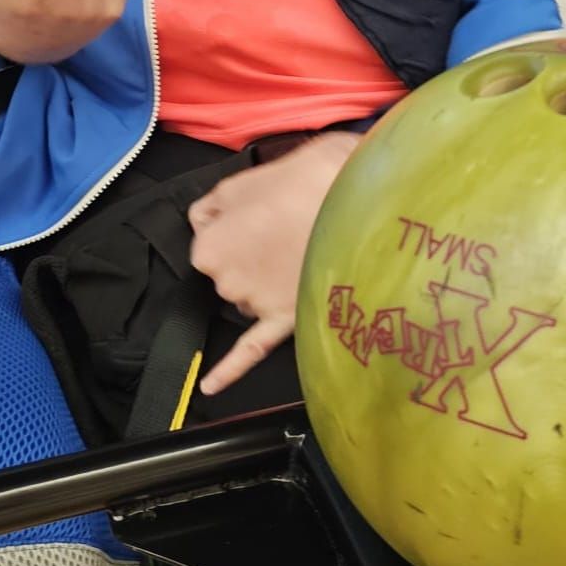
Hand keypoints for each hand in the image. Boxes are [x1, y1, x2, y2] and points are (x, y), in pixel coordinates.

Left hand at [188, 130, 360, 396]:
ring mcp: (256, 304)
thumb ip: (213, 207)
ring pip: (251, 296)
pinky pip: (252, 350)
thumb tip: (207, 222)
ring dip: (265, 282)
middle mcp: (225, 282)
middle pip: (230, 272)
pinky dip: (229, 370)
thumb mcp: (242, 179)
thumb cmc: (301, 180)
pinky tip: (210, 386)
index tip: (260, 212)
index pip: (209, 239)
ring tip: (299, 251)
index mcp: (208, 246)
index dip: (234, 225)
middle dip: (250, 254)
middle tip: (285, 226)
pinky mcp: (287, 320)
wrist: (357, 198)